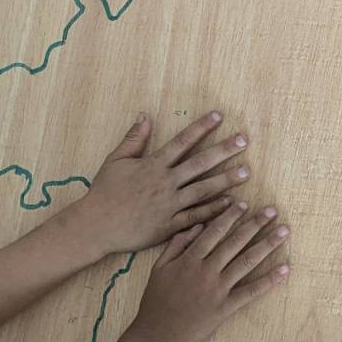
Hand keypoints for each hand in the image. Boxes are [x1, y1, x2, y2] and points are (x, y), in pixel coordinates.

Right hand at [65, 112, 252, 256]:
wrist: (96, 226)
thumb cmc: (104, 192)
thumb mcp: (115, 161)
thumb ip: (134, 139)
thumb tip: (145, 115)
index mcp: (153, 165)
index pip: (182, 141)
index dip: (201, 127)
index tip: (219, 116)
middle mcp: (164, 183)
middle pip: (199, 163)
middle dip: (223, 151)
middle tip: (244, 141)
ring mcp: (169, 205)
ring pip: (203, 190)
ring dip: (226, 180)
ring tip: (246, 172)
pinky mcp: (169, 226)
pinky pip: (196, 217)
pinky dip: (214, 210)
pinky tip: (232, 204)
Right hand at [130, 201, 289, 341]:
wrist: (157, 334)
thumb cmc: (156, 301)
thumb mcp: (159, 268)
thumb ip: (176, 245)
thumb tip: (197, 227)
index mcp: (189, 259)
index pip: (214, 232)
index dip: (231, 216)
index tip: (245, 204)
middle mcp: (206, 271)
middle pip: (235, 242)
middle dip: (255, 224)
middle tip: (272, 211)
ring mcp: (217, 289)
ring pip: (247, 262)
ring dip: (267, 245)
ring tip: (284, 232)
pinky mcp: (225, 307)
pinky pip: (251, 292)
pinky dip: (269, 280)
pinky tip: (285, 269)